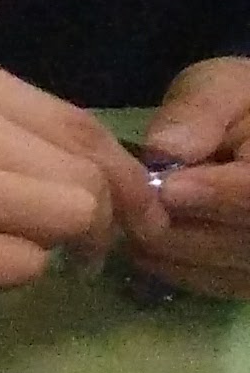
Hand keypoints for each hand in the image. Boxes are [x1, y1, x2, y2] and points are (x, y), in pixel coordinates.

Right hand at [0, 53, 148, 289]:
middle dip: (99, 223)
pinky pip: (12, 266)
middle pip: (82, 178)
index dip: (121, 177)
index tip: (125, 212)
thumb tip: (65, 176)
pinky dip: (10, 276)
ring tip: (24, 260)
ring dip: (59, 251)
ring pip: (61, 220)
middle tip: (79, 252)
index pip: (79, 126)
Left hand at [129, 57, 249, 296]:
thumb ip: (198, 113)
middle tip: (134, 205)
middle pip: (236, 241)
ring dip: (168, 247)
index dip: (216, 196)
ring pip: (219, 268)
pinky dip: (174, 265)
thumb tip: (165, 150)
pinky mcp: (247, 276)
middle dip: (178, 224)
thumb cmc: (237, 106)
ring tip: (139, 216)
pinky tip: (150, 240)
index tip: (170, 187)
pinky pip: (213, 284)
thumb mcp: (221, 89)